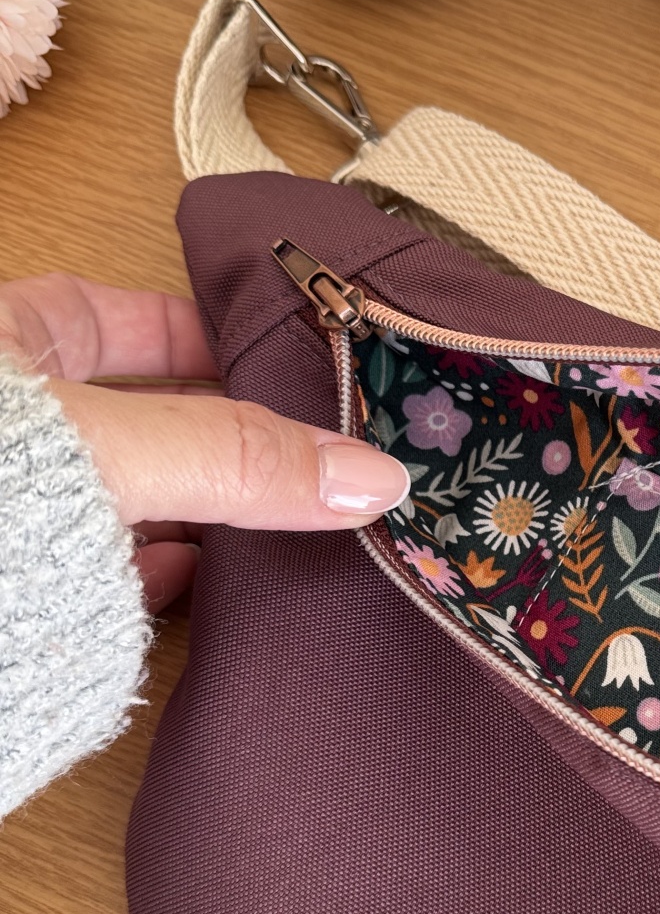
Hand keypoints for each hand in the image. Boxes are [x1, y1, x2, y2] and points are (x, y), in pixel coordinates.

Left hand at [0, 272, 409, 612]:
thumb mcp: (106, 453)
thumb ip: (238, 460)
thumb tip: (370, 476)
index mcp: (12, 341)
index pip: (139, 323)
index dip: (223, 340)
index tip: (307, 370)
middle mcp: (14, 421)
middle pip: (150, 418)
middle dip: (233, 441)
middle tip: (324, 460)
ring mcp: (15, 508)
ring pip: (134, 499)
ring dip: (207, 518)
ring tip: (292, 530)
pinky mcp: (19, 586)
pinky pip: (103, 572)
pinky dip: (161, 580)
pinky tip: (211, 591)